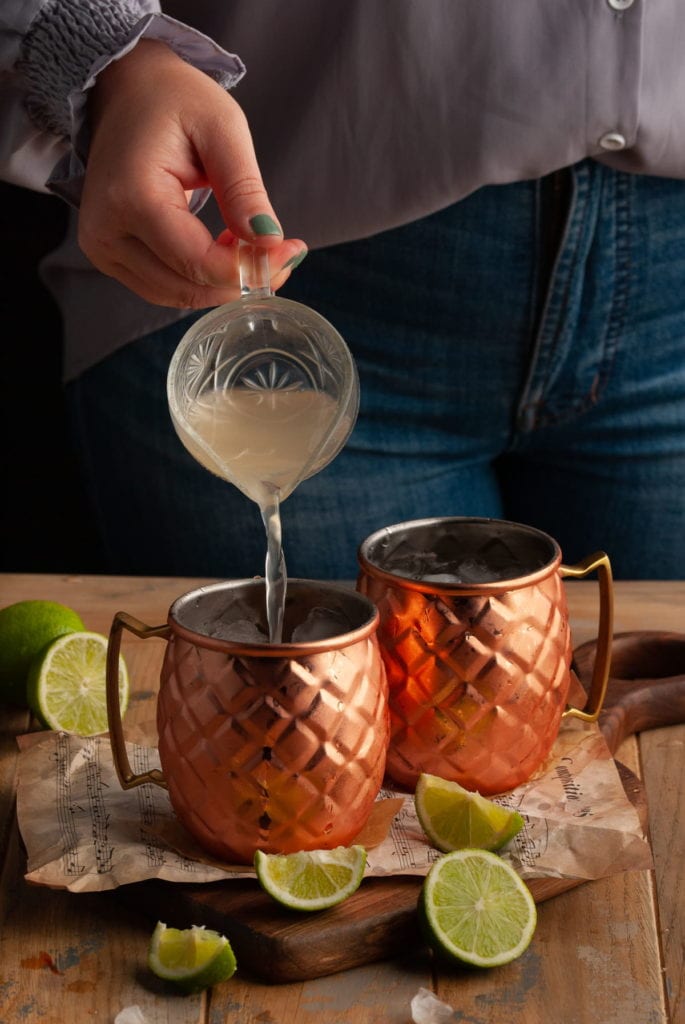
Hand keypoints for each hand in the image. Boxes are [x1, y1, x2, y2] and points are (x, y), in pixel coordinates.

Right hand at [79, 39, 305, 307]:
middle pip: (187, 287)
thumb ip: (244, 189)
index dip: (249, 270)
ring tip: (250, 247)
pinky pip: (163, 287)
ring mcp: (102, 248)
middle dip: (241, 281)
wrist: (126, 89)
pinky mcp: (108, 255)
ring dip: (222, 283)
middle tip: (282, 255)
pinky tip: (223, 251)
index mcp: (132, 197)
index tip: (291, 252)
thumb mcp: (222, 129)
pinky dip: (200, 280)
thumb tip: (269, 242)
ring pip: (176, 295)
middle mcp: (107, 231)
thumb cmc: (174, 100)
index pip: (198, 263)